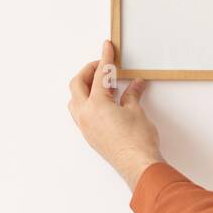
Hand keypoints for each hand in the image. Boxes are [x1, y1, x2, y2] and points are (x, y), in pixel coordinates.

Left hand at [67, 40, 163, 189]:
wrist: (138, 166)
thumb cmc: (138, 141)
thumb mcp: (137, 112)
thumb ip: (132, 95)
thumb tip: (135, 85)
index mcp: (96, 104)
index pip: (100, 75)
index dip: (106, 58)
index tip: (107, 47)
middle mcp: (85, 115)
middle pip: (77, 85)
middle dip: (89, 72)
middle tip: (103, 66)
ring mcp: (85, 127)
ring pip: (75, 100)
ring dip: (85, 88)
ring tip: (104, 85)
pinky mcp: (90, 136)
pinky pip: (80, 113)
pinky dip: (87, 102)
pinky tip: (104, 102)